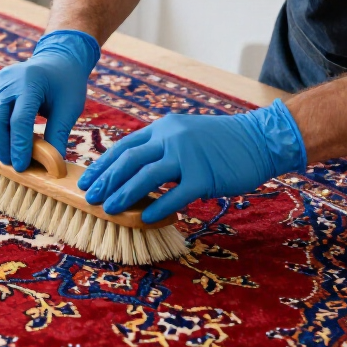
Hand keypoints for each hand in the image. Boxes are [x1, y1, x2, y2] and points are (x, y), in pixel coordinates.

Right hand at [0, 30, 101, 172]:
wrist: (56, 61)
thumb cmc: (65, 85)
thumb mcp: (69, 108)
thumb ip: (58, 134)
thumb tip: (53, 166)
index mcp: (30, 83)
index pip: (19, 120)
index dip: (19, 146)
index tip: (22, 166)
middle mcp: (7, 81)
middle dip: (3, 147)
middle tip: (13, 165)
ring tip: (7, 157)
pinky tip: (1, 144)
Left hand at [77, 100, 306, 223]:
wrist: (261, 139)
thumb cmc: (221, 143)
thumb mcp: (185, 135)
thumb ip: (161, 149)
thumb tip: (132, 173)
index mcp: (163, 127)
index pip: (124, 146)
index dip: (102, 165)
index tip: (86, 181)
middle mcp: (171, 138)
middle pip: (129, 161)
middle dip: (106, 181)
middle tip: (89, 198)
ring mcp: (188, 156)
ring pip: (146, 176)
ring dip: (123, 194)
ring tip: (108, 210)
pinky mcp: (205, 175)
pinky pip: (175, 194)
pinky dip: (157, 207)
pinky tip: (143, 219)